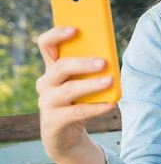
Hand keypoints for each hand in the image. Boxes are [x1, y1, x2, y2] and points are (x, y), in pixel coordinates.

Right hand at [36, 26, 115, 159]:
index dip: (57, 34)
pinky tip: (111, 104)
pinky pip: (76, 112)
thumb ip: (92, 67)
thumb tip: (111, 56)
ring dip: (91, 85)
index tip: (75, 29)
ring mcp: (47, 102)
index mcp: (53, 67)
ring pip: (68, 89)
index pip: (46, 44)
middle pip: (60, 67)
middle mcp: (46, 82)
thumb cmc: (79, 100)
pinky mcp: (53, 121)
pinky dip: (96, 107)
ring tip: (110, 81)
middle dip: (82, 63)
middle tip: (103, 62)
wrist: (68, 134)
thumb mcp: (83, 81)